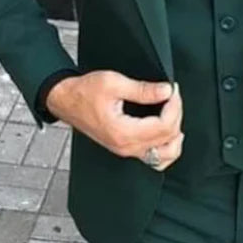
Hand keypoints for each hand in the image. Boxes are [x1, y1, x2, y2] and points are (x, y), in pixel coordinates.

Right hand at [47, 71, 183, 170]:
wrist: (66, 101)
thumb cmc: (84, 92)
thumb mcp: (114, 83)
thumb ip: (143, 89)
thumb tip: (167, 91)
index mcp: (124, 132)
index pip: (164, 126)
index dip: (174, 106)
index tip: (172, 90)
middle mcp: (127, 147)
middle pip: (168, 139)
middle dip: (176, 114)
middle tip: (171, 94)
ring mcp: (127, 151)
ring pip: (166, 155)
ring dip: (175, 134)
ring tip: (173, 113)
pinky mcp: (126, 149)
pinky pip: (155, 159)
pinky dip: (167, 148)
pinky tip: (168, 132)